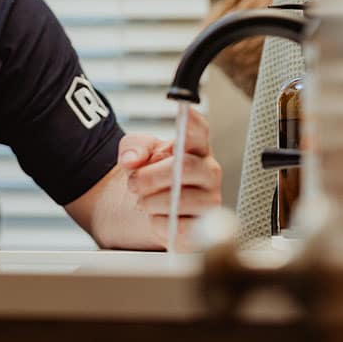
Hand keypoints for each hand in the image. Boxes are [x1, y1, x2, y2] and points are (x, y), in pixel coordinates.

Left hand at [117, 107, 221, 250]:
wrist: (147, 207)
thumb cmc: (148, 173)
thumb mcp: (135, 152)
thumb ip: (132, 147)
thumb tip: (131, 160)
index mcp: (194, 146)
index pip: (199, 130)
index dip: (193, 121)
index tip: (186, 112)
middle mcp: (208, 171)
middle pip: (185, 167)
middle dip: (151, 177)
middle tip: (133, 184)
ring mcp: (211, 200)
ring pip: (181, 200)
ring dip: (151, 202)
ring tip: (143, 201)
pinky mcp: (206, 229)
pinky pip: (182, 228)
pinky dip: (159, 224)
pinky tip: (157, 218)